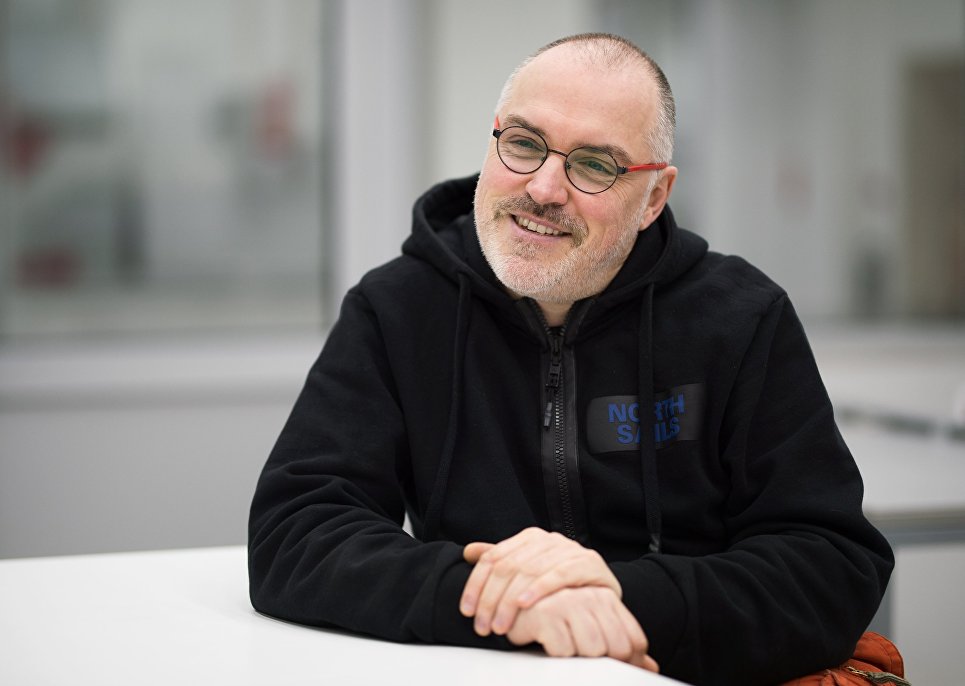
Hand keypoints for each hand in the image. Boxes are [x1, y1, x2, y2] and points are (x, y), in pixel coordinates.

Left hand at [460, 527, 620, 636]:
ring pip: (530, 571)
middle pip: (509, 566)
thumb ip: (500, 559)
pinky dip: (539, 589)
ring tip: (501, 625)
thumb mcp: (528, 570)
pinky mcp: (588, 563)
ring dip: (510, 600)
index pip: (493, 557)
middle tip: (484, 625)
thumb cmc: (562, 584)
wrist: (604, 588)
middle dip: (492, 599)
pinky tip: (524, 604)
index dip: (476, 584)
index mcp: (530, 537)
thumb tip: (468, 551)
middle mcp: (549, 539)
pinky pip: (559, 575)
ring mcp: (570, 549)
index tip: (467, 610)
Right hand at [506, 586, 658, 671]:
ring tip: (564, 648)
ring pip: (593, 651)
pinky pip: (565, 652)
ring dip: (578, 658)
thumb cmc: (550, 616)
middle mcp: (591, 596)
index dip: (628, 662)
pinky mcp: (547, 614)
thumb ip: (620, 642)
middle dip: (602, 663)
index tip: (614, 670)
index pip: (634, 640)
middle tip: (582, 659)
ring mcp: (570, 602)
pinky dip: (556, 655)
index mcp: (606, 597)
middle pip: (617, 649)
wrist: (509, 603)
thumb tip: (651, 668)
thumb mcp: (589, 626)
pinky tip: (547, 643)